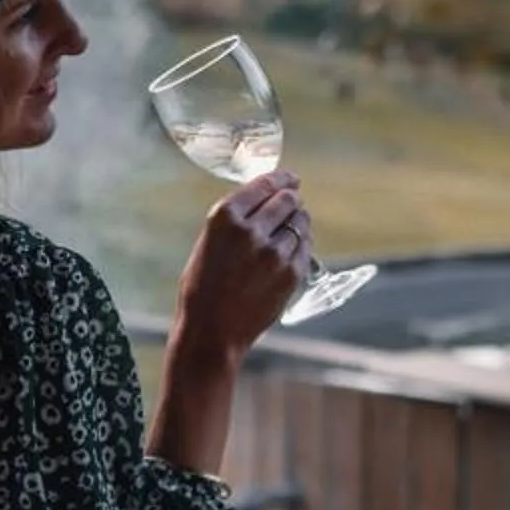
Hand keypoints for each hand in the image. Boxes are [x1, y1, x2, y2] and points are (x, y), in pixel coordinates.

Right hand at [170, 169, 313, 364]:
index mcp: (225, 217)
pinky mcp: (291, 273)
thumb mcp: (210, 242)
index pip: (265, 184)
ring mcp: (275, 253)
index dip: (282, 179)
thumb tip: (269, 197)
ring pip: (301, 222)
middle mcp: (252, 230)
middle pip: (288, 200)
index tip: (291, 178)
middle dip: (291, 199)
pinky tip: (289, 251)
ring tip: (287, 231)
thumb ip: (237, 218)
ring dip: (297, 222)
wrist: (211, 331)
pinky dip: (301, 244)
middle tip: (291, 203)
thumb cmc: (204, 287)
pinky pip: (306, 247)